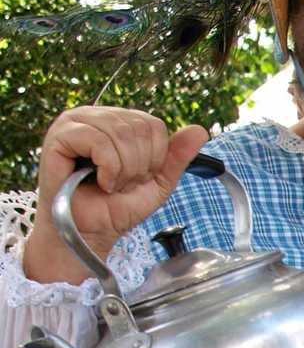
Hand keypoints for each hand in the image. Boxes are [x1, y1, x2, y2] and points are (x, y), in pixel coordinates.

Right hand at [24, 106, 207, 284]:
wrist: (90, 232)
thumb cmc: (117, 207)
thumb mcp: (158, 182)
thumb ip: (178, 156)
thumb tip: (201, 130)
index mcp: (119, 121)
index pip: (154, 125)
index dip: (154, 158)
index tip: (137, 178)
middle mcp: (96, 115)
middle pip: (140, 127)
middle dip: (139, 165)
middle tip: (122, 184)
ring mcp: (75, 122)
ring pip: (121, 132)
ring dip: (124, 169)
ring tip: (110, 184)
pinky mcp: (59, 135)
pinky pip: (98, 140)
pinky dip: (108, 167)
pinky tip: (100, 182)